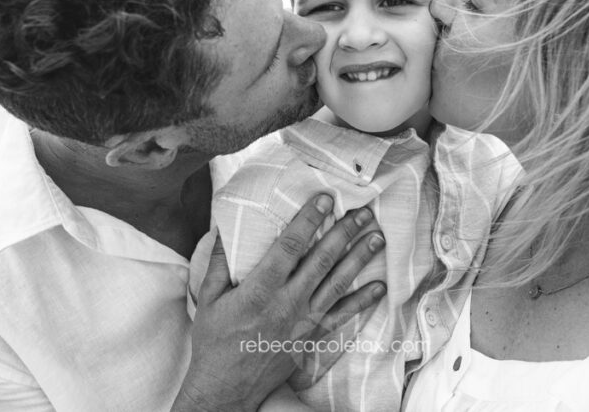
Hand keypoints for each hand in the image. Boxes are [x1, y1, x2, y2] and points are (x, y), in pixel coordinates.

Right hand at [173, 195, 386, 411]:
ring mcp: (303, 321)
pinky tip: (379, 287)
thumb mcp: (209, 298)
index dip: (309, 220)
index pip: (290, 246)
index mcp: (260, 288)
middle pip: (322, 260)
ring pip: (338, 284)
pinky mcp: (311, 337)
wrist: (227, 388)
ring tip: (377, 238)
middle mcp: (287, 302)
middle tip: (363, 212)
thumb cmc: (215, 341)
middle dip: (344, 233)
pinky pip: (342, 316)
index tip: (325, 199)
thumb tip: (223, 228)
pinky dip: (363, 301)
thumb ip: (219, 262)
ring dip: (359, 259)